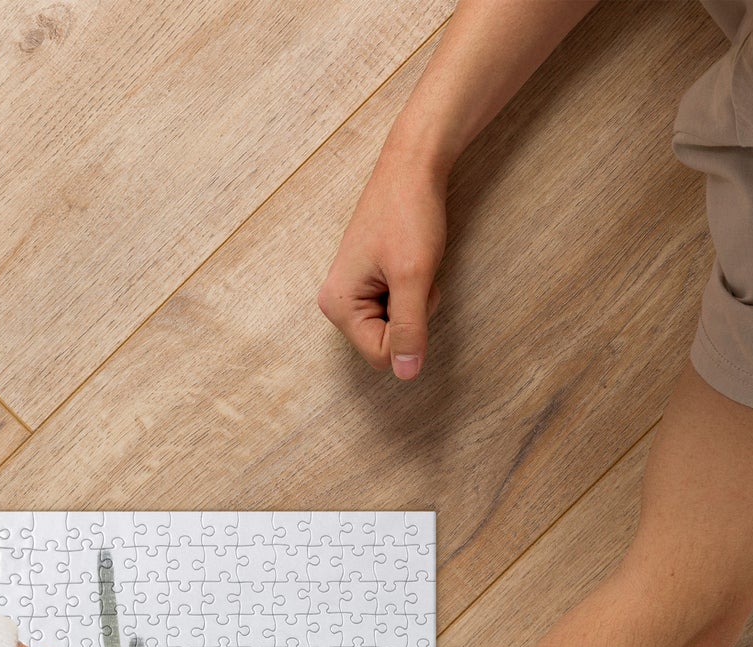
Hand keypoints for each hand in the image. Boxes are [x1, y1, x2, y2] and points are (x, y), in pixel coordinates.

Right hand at [317, 141, 445, 378]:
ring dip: (415, 302)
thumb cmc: (409, 214)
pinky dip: (412, 291)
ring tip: (412, 265)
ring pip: (394, 327)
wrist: (413, 166)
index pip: (381, 354)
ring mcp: (352, 293)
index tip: (412, 287)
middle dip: (412, 316)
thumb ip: (410, 329)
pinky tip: (409, 263)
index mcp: (337, 306)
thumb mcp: (414, 277)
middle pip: (386, 343)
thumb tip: (407, 375)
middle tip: (415, 275)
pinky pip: (396, 308)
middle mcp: (337, 304)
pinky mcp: (367, 283)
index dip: (409, 331)